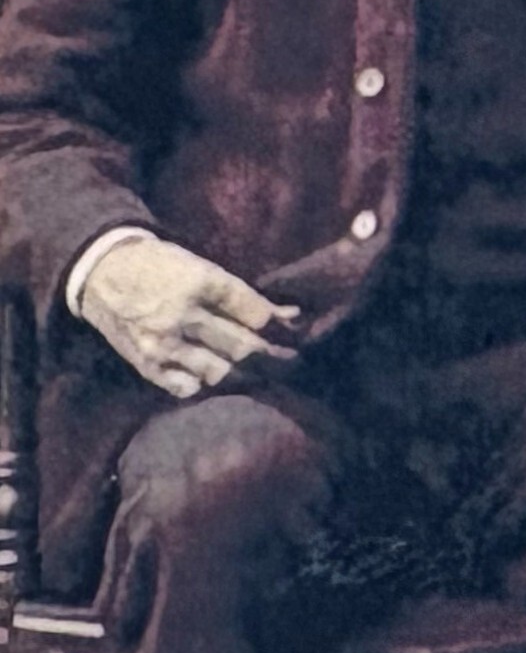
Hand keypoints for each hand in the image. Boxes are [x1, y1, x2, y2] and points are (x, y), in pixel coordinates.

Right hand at [76, 235, 298, 399]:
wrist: (101, 272)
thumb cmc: (161, 265)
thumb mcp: (203, 267)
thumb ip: (244, 295)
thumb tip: (292, 315)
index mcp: (200, 283)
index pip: (256, 314)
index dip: (281, 328)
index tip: (296, 334)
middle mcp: (182, 316)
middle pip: (243, 347)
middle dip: (274, 358)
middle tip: (292, 363)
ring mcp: (162, 343)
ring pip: (220, 372)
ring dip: (245, 376)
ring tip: (262, 375)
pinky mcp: (146, 363)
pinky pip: (185, 387)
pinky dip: (205, 385)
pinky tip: (216, 379)